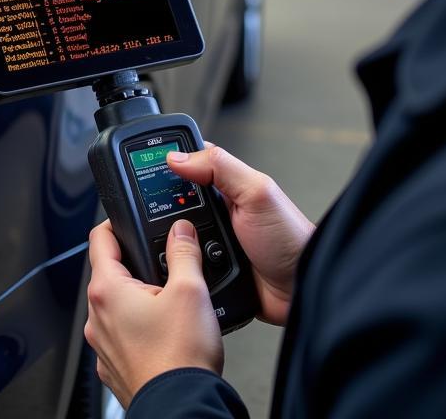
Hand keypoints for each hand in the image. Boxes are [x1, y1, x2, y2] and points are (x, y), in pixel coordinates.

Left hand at [85, 218, 222, 407]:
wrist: (182, 408)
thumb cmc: (180, 357)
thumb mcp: (190, 290)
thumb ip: (184, 252)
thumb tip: (180, 231)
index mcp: (107, 291)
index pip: (99, 238)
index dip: (116, 222)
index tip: (129, 217)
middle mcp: (97, 317)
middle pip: (110, 272)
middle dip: (136, 263)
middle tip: (165, 262)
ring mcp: (103, 344)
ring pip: (117, 304)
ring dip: (138, 296)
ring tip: (170, 301)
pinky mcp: (115, 365)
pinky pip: (123, 333)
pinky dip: (140, 326)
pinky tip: (166, 331)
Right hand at [167, 145, 314, 324]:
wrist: (301, 289)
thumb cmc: (289, 238)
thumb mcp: (256, 193)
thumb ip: (219, 168)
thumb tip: (177, 156)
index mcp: (226, 185)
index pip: (187, 164)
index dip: (166, 166)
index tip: (144, 171)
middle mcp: (217, 210)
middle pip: (172, 203)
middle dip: (164, 211)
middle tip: (165, 219)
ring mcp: (211, 241)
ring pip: (172, 237)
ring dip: (171, 244)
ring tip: (172, 248)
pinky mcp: (209, 269)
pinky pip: (182, 266)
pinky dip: (178, 268)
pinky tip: (178, 270)